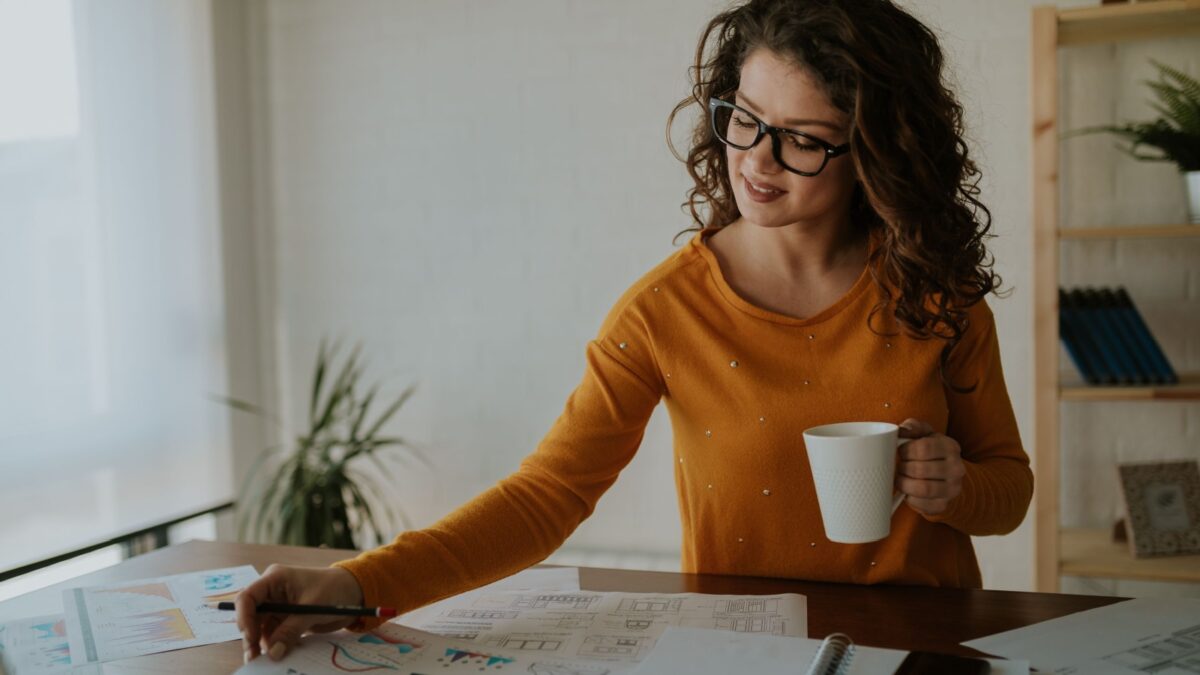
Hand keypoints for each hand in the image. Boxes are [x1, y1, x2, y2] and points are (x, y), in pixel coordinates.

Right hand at [235, 564, 363, 662]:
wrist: (354, 592)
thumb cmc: (334, 589)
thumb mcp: (312, 608)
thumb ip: (291, 630)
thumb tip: (273, 653)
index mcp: (274, 579)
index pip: (247, 597)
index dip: (244, 616)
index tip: (250, 636)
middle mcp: (272, 593)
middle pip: (251, 616)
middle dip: (250, 636)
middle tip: (253, 657)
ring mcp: (279, 607)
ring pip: (260, 628)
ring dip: (261, 644)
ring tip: (264, 660)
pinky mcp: (287, 619)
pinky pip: (274, 634)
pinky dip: (274, 645)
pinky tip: (277, 654)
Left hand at [895, 418, 964, 515]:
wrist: (946, 476)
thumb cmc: (929, 451)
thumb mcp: (924, 434)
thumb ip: (913, 427)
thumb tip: (902, 430)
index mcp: (950, 447)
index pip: (923, 448)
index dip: (905, 450)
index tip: (901, 452)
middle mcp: (956, 468)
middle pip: (920, 470)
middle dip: (902, 468)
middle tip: (899, 466)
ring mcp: (952, 489)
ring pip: (922, 489)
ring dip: (904, 484)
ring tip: (901, 478)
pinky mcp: (944, 504)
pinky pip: (922, 504)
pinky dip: (909, 498)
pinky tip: (908, 491)